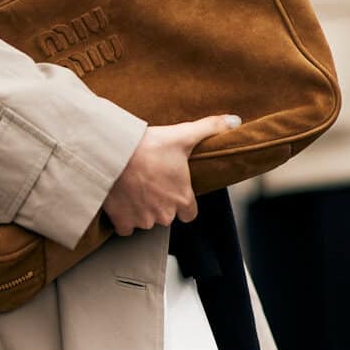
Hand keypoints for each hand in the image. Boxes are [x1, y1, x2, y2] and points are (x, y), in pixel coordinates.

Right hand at [105, 115, 240, 236]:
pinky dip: (124, 217)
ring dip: (142, 209)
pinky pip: (126, 228)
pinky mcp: (123, 221)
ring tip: (135, 187)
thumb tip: (235, 120)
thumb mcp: (183, 135)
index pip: (190, 214)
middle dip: (161, 204)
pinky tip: (122, 200)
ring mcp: (143, 220)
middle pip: (167, 216)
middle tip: (151, 183)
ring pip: (146, 221)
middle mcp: (165, 214)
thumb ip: (210, 128)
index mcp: (182, 198)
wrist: (115, 155)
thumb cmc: (151, 146)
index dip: (183, 203)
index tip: (173, 189)